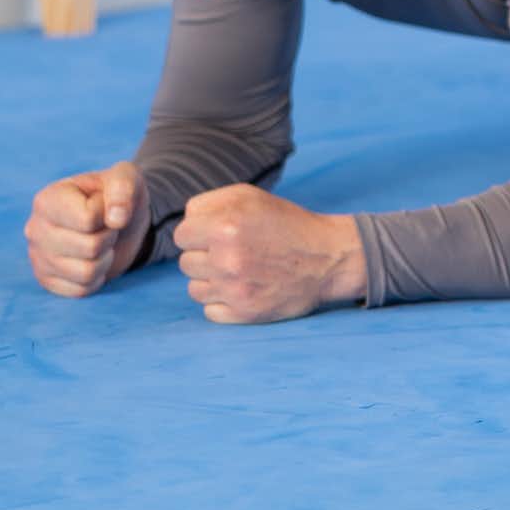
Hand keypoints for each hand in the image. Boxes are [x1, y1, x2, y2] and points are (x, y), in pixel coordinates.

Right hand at [24, 161, 146, 297]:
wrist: (114, 221)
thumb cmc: (115, 196)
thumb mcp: (125, 177)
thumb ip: (123, 186)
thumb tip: (117, 219)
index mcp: (47, 199)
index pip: (88, 219)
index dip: (108, 214)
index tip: (105, 207)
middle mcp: (34, 229)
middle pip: (90, 247)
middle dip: (109, 237)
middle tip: (105, 228)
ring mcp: (37, 257)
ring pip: (86, 272)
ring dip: (105, 258)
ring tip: (99, 243)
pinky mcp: (46, 280)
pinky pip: (81, 291)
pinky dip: (97, 278)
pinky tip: (91, 260)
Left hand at [173, 184, 365, 323]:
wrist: (329, 258)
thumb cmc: (287, 224)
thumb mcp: (250, 197)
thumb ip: (208, 203)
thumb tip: (183, 225)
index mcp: (225, 225)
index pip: (181, 235)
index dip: (199, 233)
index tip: (220, 234)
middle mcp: (226, 258)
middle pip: (186, 262)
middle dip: (206, 256)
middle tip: (236, 252)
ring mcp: (234, 288)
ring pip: (194, 288)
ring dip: (212, 280)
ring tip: (239, 271)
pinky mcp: (243, 313)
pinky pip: (209, 310)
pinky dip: (223, 302)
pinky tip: (244, 289)